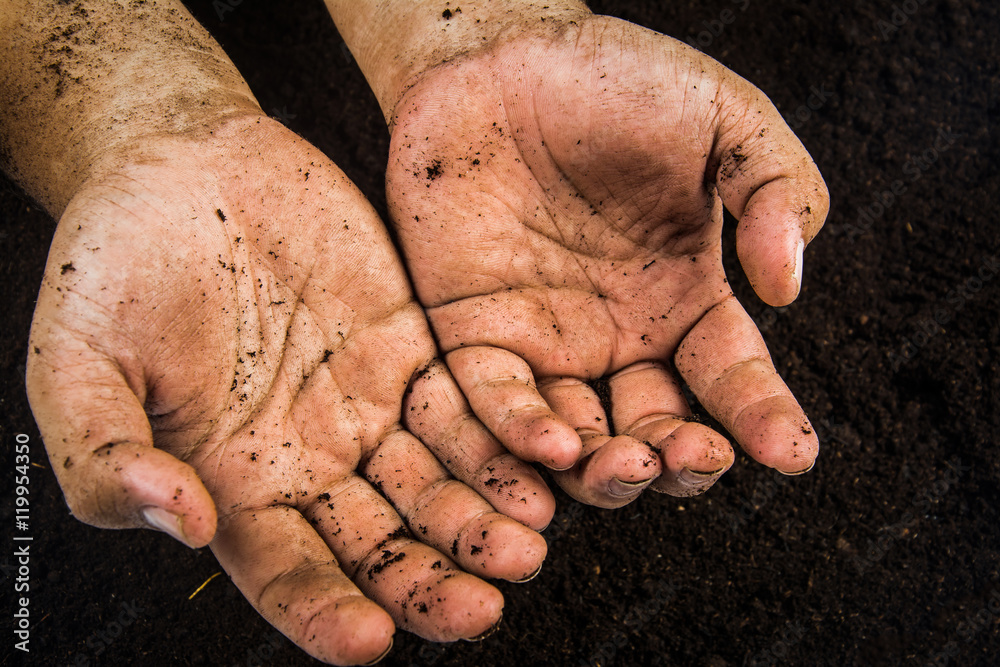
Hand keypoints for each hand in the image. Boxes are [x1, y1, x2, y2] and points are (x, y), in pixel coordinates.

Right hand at [26, 115, 550, 664]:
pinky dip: (500, 440)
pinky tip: (539, 466)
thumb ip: (105, 454)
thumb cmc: (112, 266)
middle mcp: (311, 457)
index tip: (369, 640)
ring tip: (527, 545)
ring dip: (482, 521)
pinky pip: (463, 405)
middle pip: (382, 545)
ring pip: (436, 484)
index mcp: (233, 481)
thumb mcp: (75, 363)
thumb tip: (181, 525)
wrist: (181, 165)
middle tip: (482, 606)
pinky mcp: (411, 346)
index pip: (288, 571)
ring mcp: (367, 404)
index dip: (324, 611)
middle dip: (431, 581)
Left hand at [330, 4, 829, 506]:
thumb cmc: (619, 82)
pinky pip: (496, 400)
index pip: (732, 379)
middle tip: (691, 456)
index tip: (793, 455)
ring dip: (606, 470)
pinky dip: (524, 432)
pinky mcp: (472, 333)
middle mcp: (619, 338)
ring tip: (627, 463)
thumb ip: (774, 191)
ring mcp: (546, 343)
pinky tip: (557, 444)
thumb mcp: (724, 120)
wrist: (502, 53)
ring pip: (579, 441)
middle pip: (657, 433)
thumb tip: (787, 289)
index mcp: (685, 300)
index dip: (764, 419)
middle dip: (679, 462)